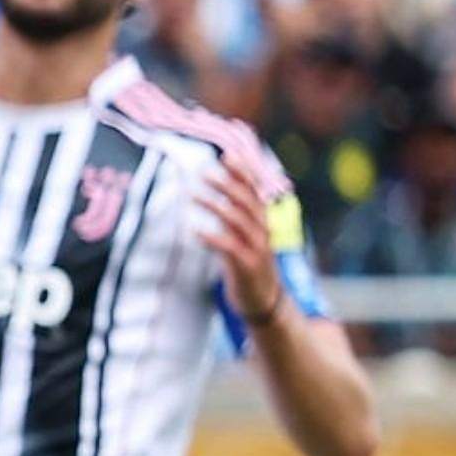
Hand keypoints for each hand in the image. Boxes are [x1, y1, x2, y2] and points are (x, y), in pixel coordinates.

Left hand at [192, 167, 285, 324]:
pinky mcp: (247, 266)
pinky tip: (195, 231)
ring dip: (214, 205)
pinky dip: (213, 238)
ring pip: (237, 221)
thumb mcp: (243, 237)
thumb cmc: (247, 265)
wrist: (263, 301)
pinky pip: (230, 248)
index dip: (242, 172)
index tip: (227, 154)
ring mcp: (256, 248)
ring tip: (192, 195)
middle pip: (246, 201)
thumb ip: (234, 217)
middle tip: (204, 171)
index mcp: (261, 221)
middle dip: (226, 184)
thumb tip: (219, 194)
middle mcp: (262, 230)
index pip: (254, 190)